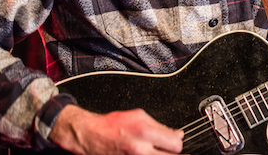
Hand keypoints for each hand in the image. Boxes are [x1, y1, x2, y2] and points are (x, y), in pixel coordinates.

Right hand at [49, 105, 183, 154]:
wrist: (90, 136)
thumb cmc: (112, 125)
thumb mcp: (138, 117)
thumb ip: (160, 127)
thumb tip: (177, 134)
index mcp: (145, 133)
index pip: (175, 144)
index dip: (177, 142)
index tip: (175, 141)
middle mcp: (141, 150)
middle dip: (170, 152)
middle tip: (165, 148)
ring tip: (152, 150)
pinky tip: (145, 153)